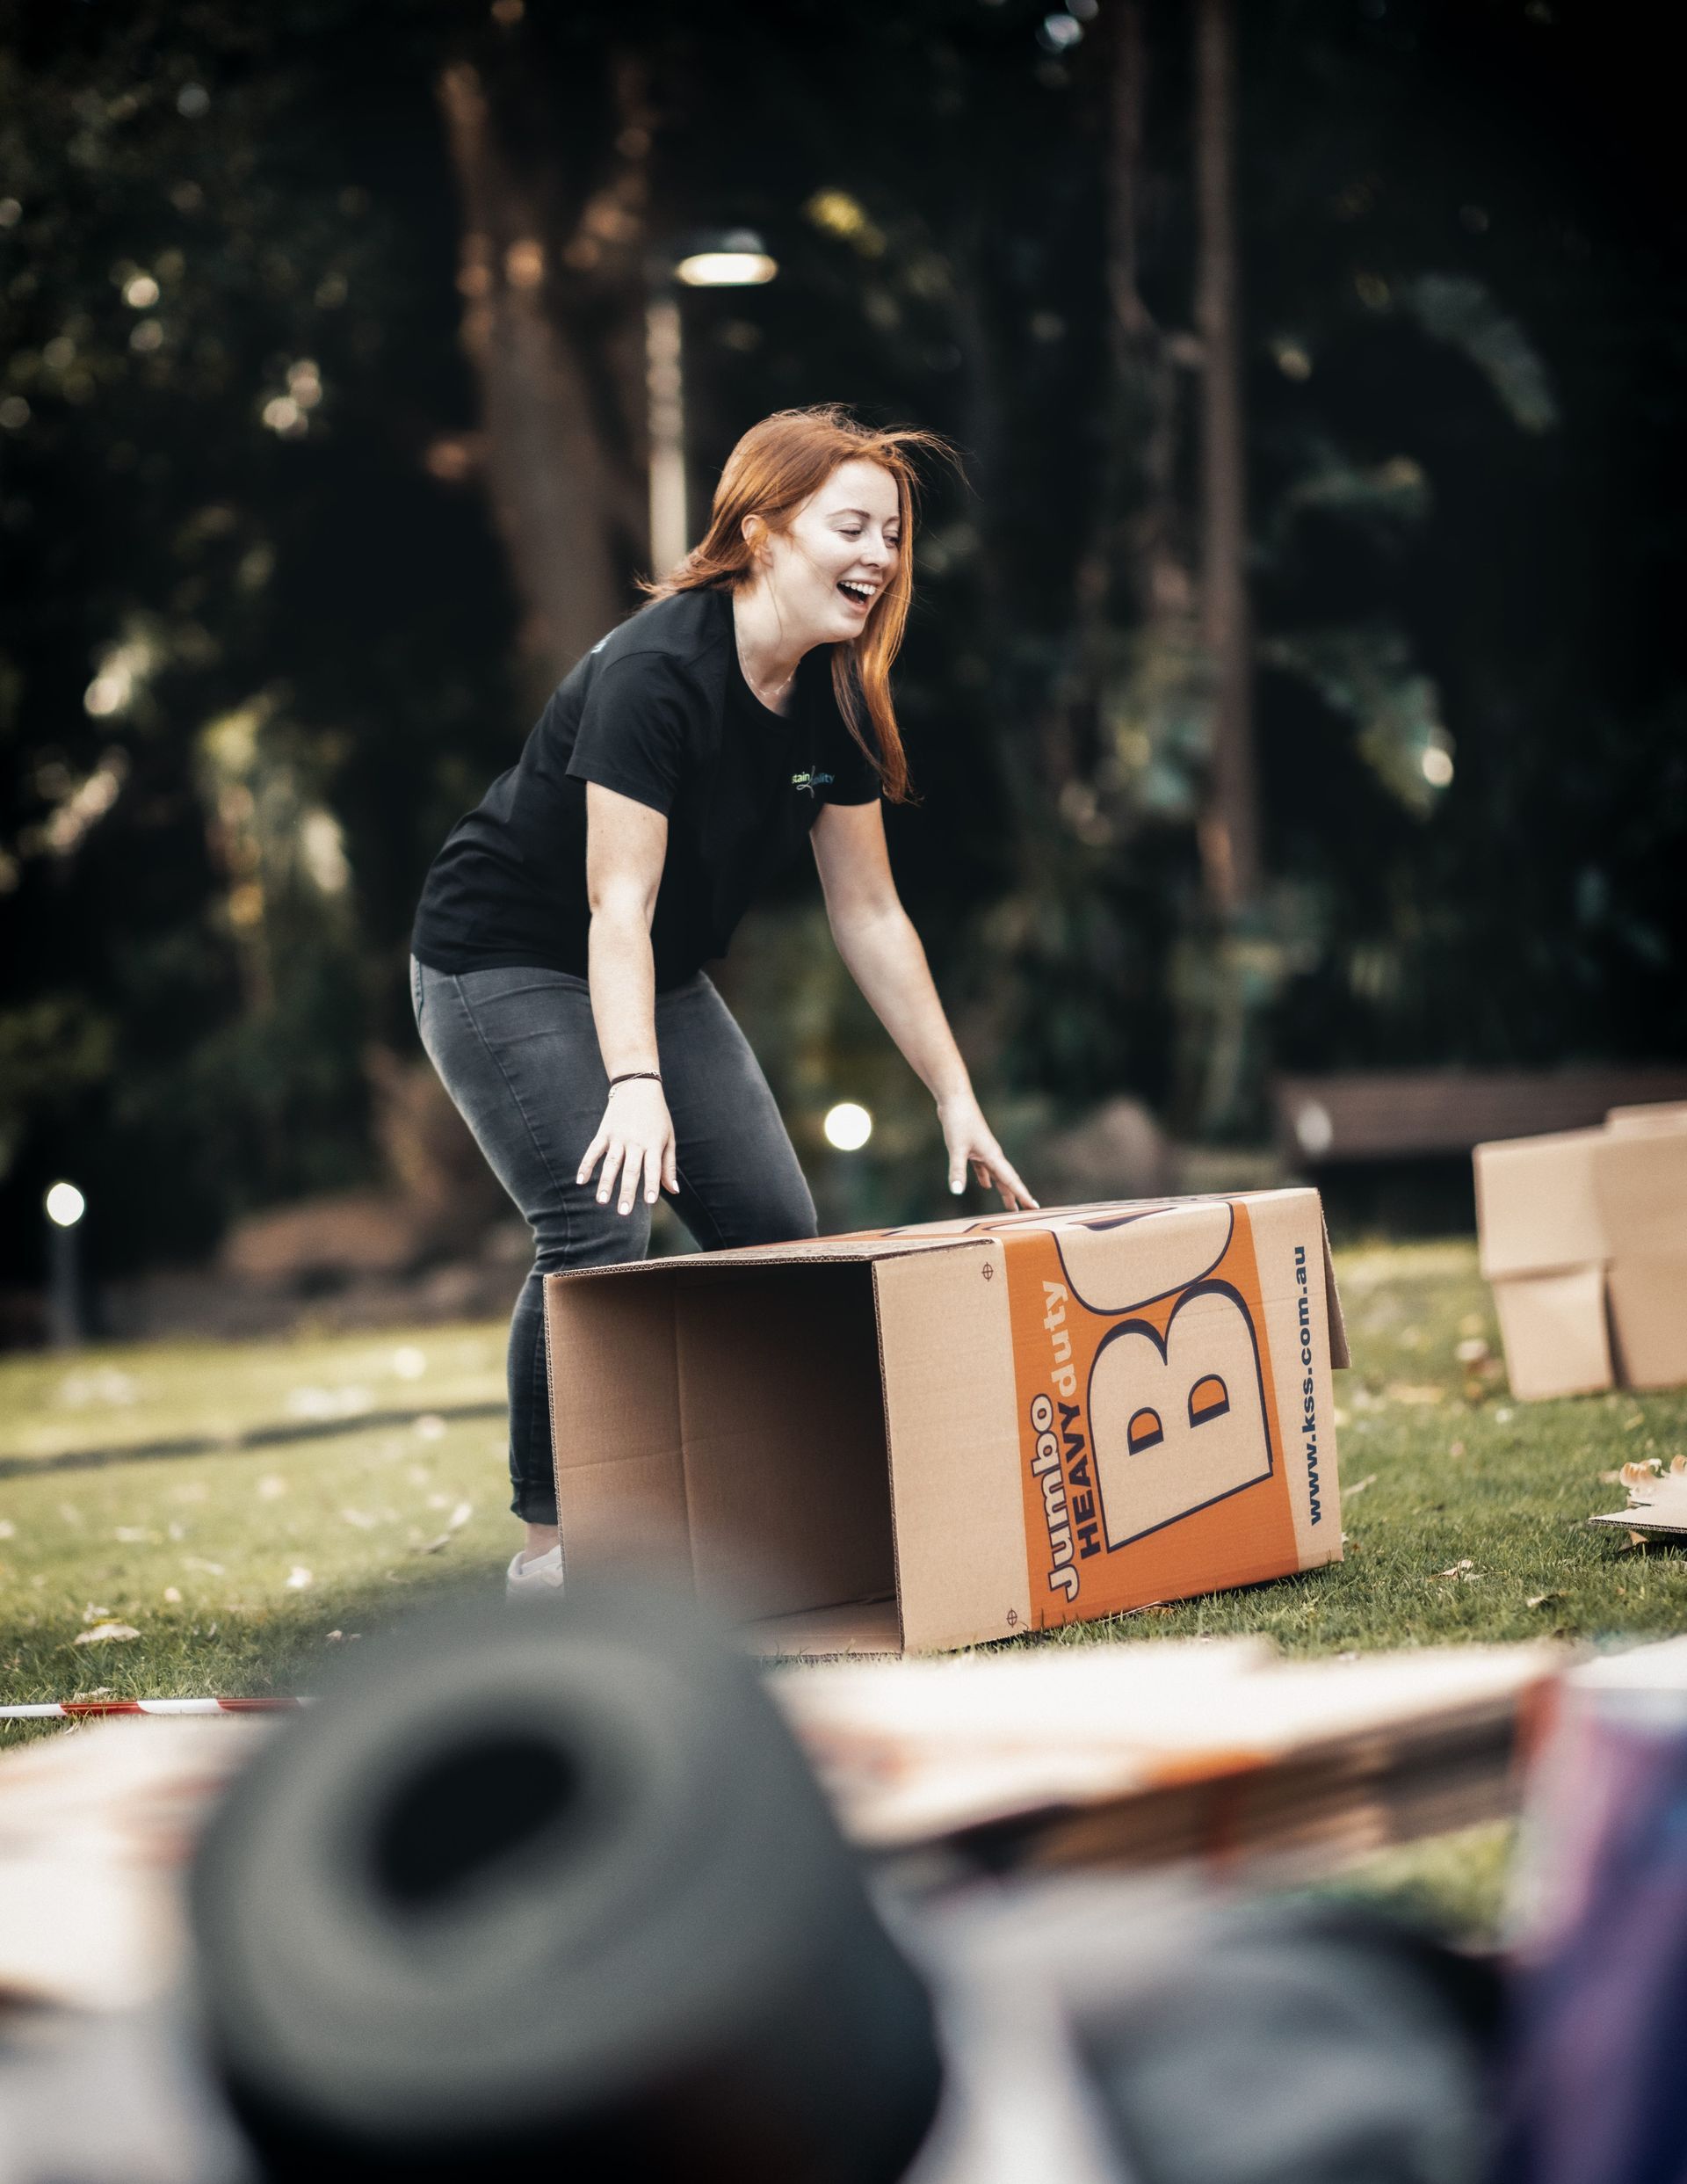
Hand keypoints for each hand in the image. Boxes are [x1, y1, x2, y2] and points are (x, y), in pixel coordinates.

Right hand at [577, 1080, 678, 1216]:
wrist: (638, 1086)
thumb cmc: (657, 1116)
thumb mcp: (668, 1137)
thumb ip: (668, 1165)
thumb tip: (674, 1191)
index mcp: (653, 1143)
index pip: (653, 1168)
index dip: (651, 1184)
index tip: (649, 1202)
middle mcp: (635, 1141)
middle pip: (631, 1170)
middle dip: (627, 1191)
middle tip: (623, 1212)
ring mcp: (618, 1136)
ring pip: (611, 1162)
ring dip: (606, 1182)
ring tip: (601, 1201)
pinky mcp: (604, 1132)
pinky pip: (593, 1150)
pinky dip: (586, 1165)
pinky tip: (580, 1181)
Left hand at [938, 1094, 1037, 1211]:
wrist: (955, 1099)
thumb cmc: (958, 1121)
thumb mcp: (956, 1148)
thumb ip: (957, 1171)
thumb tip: (956, 1192)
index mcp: (993, 1156)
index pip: (1011, 1180)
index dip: (1023, 1195)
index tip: (1035, 1208)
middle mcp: (992, 1154)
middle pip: (1007, 1180)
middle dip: (1016, 1197)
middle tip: (1025, 1214)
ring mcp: (984, 1151)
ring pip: (997, 1175)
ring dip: (1003, 1190)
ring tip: (1009, 1205)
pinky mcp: (973, 1147)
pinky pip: (983, 1168)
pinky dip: (985, 1177)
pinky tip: (985, 1186)